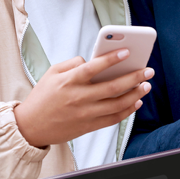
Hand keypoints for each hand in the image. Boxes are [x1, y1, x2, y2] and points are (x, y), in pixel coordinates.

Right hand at [14, 49, 153, 147]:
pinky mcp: (89, 126)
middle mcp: (78, 98)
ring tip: (146, 86)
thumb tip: (93, 61)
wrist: (31, 126)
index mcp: (68, 81)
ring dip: (135, 94)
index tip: (127, 52)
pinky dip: (127, 111)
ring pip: (117, 104)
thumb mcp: (51, 73)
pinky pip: (113, 118)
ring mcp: (85, 113)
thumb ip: (72, 64)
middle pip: (112, 87)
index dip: (111, 59)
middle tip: (148, 70)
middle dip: (134, 77)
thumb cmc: (42, 97)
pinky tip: (136, 102)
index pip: (93, 67)